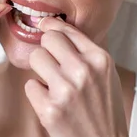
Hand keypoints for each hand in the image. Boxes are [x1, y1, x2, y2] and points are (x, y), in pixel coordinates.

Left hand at [25, 17, 130, 136]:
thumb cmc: (105, 111)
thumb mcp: (106, 74)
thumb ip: (85, 51)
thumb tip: (54, 27)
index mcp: (100, 59)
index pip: (66, 29)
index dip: (51, 27)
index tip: (44, 25)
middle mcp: (84, 71)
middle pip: (47, 39)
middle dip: (46, 49)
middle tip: (52, 64)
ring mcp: (66, 90)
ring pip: (36, 58)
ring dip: (40, 70)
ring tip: (53, 84)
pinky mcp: (50, 110)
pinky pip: (30, 85)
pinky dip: (37, 94)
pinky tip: (52, 103)